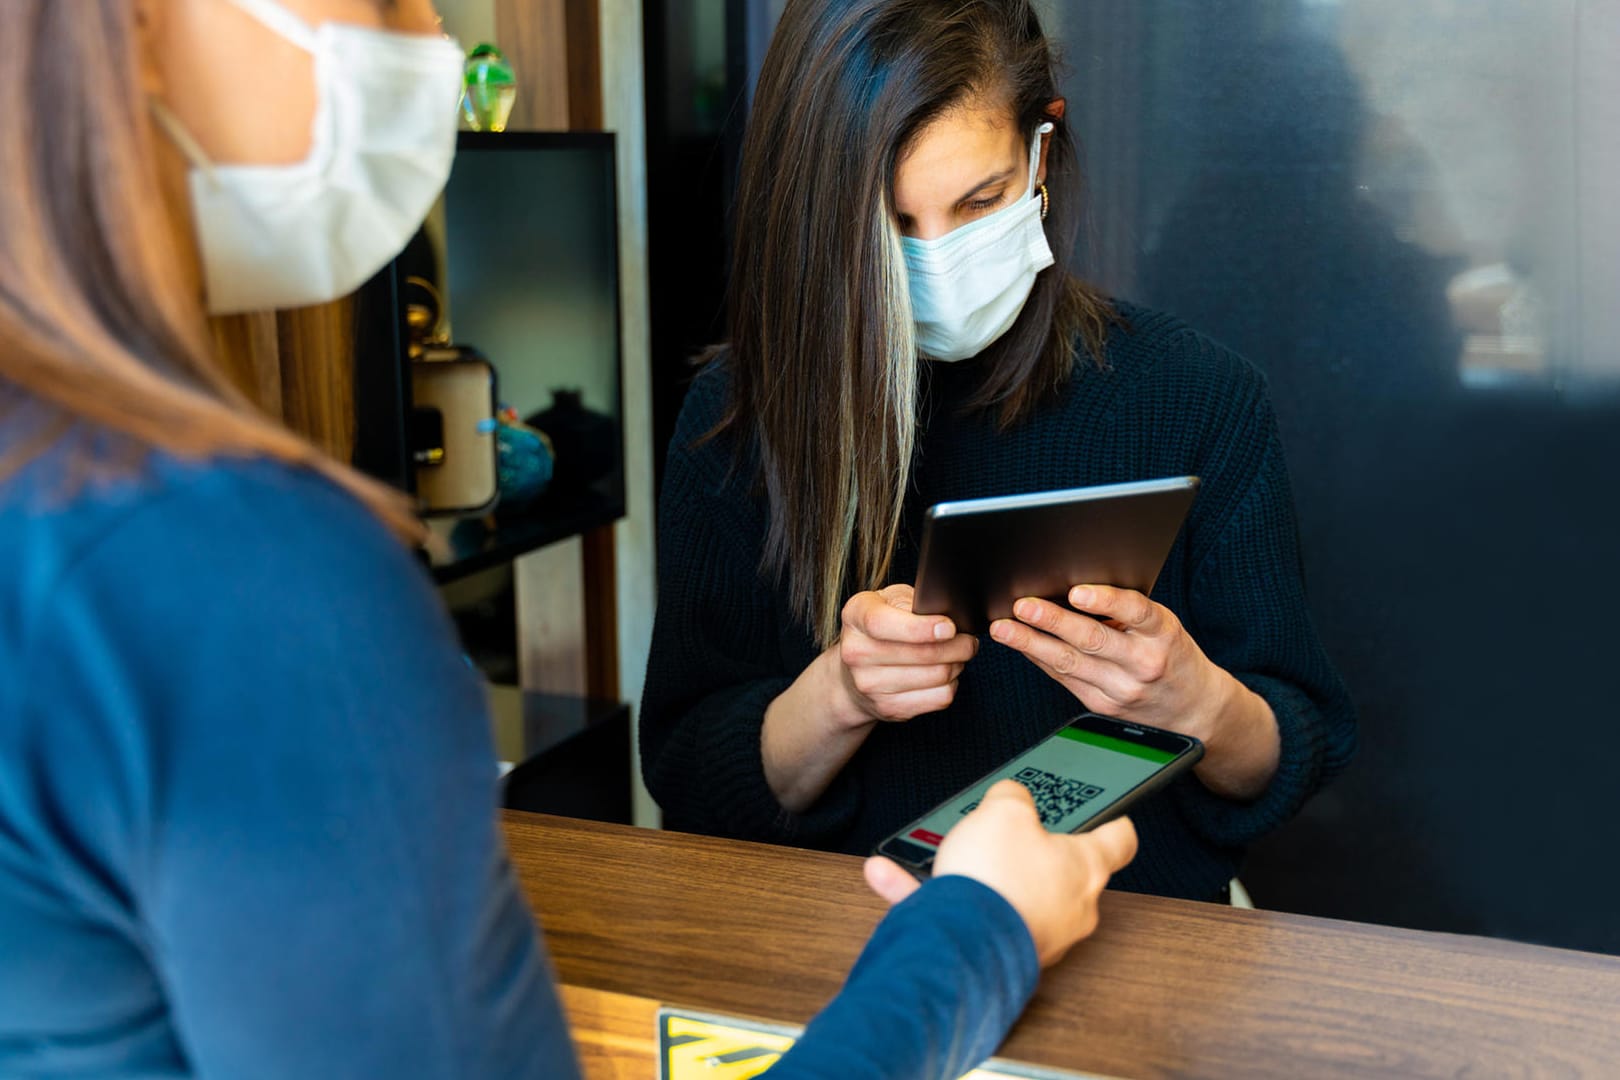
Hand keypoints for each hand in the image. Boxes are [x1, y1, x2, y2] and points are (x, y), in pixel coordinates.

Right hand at [833, 584, 977, 726]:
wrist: (854, 673)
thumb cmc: (882, 628)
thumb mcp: (890, 601)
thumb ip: (913, 603)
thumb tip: (947, 616)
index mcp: (855, 616)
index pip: (883, 623)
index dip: (921, 628)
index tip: (949, 628)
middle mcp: (856, 652)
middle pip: (921, 654)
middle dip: (957, 646)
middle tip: (968, 640)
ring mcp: (869, 685)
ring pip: (936, 676)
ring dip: (957, 664)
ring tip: (957, 655)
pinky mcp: (888, 708)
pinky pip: (939, 698)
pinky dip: (951, 684)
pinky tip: (945, 674)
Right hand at [864, 780, 1137, 966]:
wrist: (962, 946)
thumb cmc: (998, 881)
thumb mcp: (1005, 811)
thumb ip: (1011, 797)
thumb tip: (1009, 798)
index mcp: (1084, 868)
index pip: (1118, 841)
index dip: (1114, 820)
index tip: (1113, 812)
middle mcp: (1067, 908)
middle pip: (1056, 868)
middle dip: (1029, 847)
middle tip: (1008, 826)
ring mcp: (1033, 934)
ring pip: (1003, 890)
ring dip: (970, 868)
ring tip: (936, 848)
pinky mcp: (996, 952)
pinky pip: (962, 914)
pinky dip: (929, 894)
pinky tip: (889, 874)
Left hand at [989, 585, 1280, 798]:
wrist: (1194, 709)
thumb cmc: (1172, 655)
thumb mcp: (1163, 626)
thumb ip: (1126, 612)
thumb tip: (1072, 591)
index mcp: (1162, 633)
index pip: (1135, 612)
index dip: (1105, 601)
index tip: (1077, 592)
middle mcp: (1143, 662)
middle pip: (1092, 640)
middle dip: (1052, 621)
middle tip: (1022, 606)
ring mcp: (1121, 689)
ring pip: (1069, 664)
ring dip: (1032, 644)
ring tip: (1005, 629)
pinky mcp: (1102, 707)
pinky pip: (1065, 679)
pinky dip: (1040, 660)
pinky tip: (1021, 646)